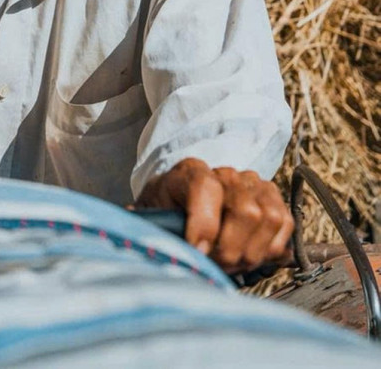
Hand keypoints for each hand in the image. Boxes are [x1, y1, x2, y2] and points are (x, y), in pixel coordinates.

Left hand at [136, 157, 293, 272]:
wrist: (183, 206)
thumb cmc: (168, 216)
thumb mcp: (152, 219)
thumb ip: (158, 230)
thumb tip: (166, 245)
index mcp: (189, 172)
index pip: (206, 187)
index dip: (204, 224)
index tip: (197, 252)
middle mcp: (225, 173)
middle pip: (245, 209)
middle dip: (231, 249)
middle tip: (216, 265)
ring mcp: (252, 183)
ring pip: (268, 217)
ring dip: (252, 251)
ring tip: (231, 262)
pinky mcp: (272, 198)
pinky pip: (285, 223)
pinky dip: (270, 247)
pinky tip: (250, 255)